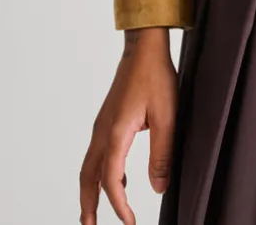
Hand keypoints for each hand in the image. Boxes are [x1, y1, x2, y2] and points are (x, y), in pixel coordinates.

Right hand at [79, 28, 176, 223]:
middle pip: (88, 178)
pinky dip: (99, 173)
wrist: (144, 48)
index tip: (130, 222)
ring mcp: (102, 126)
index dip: (119, 206)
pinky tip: (115, 178)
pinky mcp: (107, 120)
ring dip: (90, 191)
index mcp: (116, 134)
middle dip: (88, 205)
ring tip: (96, 212)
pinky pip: (97, 154)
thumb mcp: (167, 116)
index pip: (110, 181)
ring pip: (89, 166)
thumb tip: (159, 188)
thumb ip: (162, 154)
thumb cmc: (156, 77)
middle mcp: (103, 132)